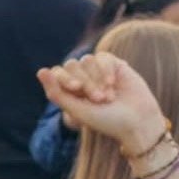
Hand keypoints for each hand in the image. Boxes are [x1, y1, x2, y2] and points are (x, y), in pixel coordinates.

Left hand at [37, 52, 167, 152]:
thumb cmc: (107, 121)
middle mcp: (83, 79)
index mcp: (71, 92)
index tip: (76, 88)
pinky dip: (105, 70)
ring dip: (96, 79)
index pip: (57, 74)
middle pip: (71, 66)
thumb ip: (57, 94)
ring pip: (87, 61)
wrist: (137, 121)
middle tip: (98, 99)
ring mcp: (98, 71)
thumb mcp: (78, 110)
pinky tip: (113, 84)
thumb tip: (40, 71)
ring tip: (108, 97)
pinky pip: (102, 57)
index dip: (65, 78)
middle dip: (85, 82)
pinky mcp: (114, 64)